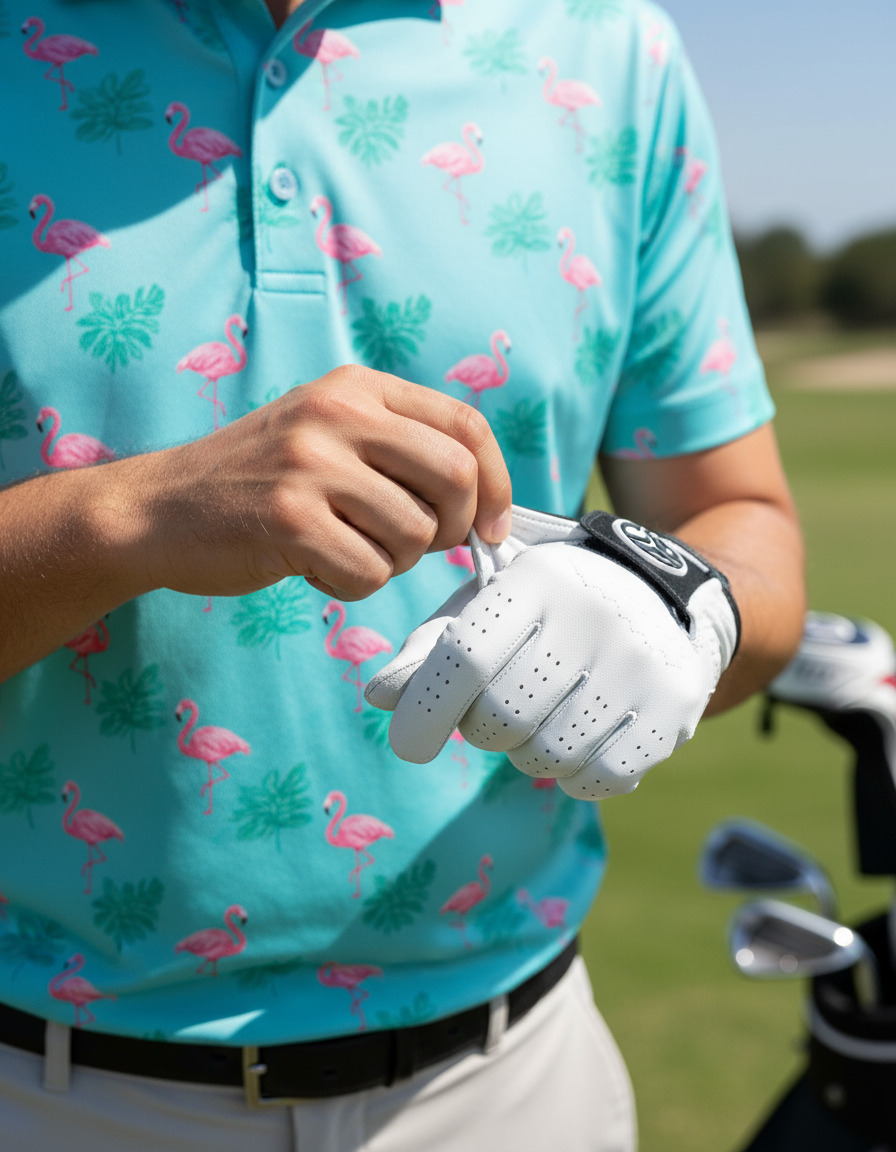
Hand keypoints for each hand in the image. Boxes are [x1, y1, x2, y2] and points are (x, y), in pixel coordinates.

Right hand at [126, 365, 511, 601]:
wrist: (160, 507)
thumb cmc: (258, 480)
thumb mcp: (328, 434)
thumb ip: (400, 451)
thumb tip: (482, 507)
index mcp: (357, 388)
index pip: (466, 424)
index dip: (497, 482)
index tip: (492, 525)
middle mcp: (338, 414)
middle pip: (455, 477)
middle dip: (452, 528)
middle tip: (416, 545)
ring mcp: (311, 464)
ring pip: (414, 534)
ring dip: (391, 561)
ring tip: (344, 547)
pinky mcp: (288, 519)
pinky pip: (369, 572)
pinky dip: (351, 585)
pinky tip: (314, 566)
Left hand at [365, 505, 739, 798]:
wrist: (661, 594)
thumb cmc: (548, 606)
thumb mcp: (488, 605)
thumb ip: (429, 648)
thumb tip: (377, 697)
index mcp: (538, 579)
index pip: (465, 658)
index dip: (425, 711)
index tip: (411, 743)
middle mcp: (595, 615)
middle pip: (501, 719)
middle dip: (482, 730)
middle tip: (497, 711)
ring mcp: (641, 664)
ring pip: (547, 757)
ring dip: (527, 754)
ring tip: (543, 718)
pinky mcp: (674, 708)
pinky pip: (598, 779)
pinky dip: (575, 775)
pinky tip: (580, 738)